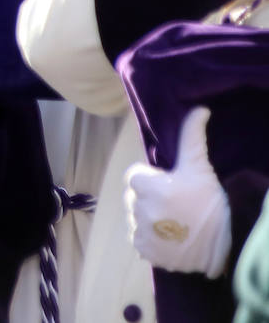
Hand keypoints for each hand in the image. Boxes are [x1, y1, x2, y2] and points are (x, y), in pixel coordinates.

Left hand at [124, 107, 231, 276]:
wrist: (229, 244)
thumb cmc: (213, 202)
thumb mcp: (199, 167)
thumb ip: (191, 137)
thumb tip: (200, 109)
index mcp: (146, 187)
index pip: (134, 176)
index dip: (152, 178)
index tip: (170, 184)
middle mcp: (139, 210)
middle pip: (134, 197)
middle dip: (149, 197)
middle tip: (175, 203)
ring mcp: (141, 233)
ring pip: (136, 217)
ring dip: (149, 217)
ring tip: (175, 221)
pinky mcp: (146, 252)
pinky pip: (140, 239)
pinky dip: (151, 238)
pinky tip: (171, 236)